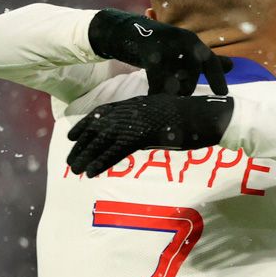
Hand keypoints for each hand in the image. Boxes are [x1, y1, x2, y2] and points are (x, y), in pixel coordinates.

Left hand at [67, 95, 234, 176]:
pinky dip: (102, 162)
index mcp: (135, 103)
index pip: (102, 113)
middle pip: (98, 127)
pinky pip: (116, 151)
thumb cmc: (191, 114)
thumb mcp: (164, 112)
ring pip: (103, 140)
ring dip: (87, 155)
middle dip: (81, 144)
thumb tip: (138, 134)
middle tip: (69, 159)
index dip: (84, 125)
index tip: (70, 136)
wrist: (206, 115)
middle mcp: (131, 111)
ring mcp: (136, 122)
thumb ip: (148, 120)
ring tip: (75, 169)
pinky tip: (92, 172)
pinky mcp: (142, 135)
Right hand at [87, 9, 232, 95]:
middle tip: (178, 95)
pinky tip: (152, 96)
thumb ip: (206, 60)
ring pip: (175, 76)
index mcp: (193, 42)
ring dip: (170, 90)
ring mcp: (166, 43)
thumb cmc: (161, 45)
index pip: (211, 61)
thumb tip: (232, 66)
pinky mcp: (148, 49)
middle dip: (186, 88)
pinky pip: (156, 77)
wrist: (127, 31)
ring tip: (164, 95)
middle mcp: (183, 39)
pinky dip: (155, 90)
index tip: (224, 94)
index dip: (217, 78)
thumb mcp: (185, 51)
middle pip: (192, 73)